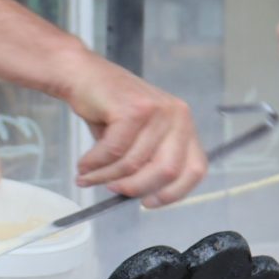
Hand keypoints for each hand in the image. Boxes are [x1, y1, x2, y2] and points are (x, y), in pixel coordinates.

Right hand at [64, 61, 207, 206]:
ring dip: (105, 176)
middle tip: (112, 190)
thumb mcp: (139, 138)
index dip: (174, 193)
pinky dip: (95, 163)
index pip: (195, 168)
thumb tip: (144, 196)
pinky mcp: (133, 109)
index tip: (150, 203)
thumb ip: (149, 162)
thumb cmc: (109, 110)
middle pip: (167, 171)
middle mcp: (178, 115)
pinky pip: (113, 151)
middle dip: (135, 187)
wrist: (83, 75)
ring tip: (88, 176)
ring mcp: (157, 110)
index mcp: (184, 125)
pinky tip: (84, 165)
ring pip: (134, 163)